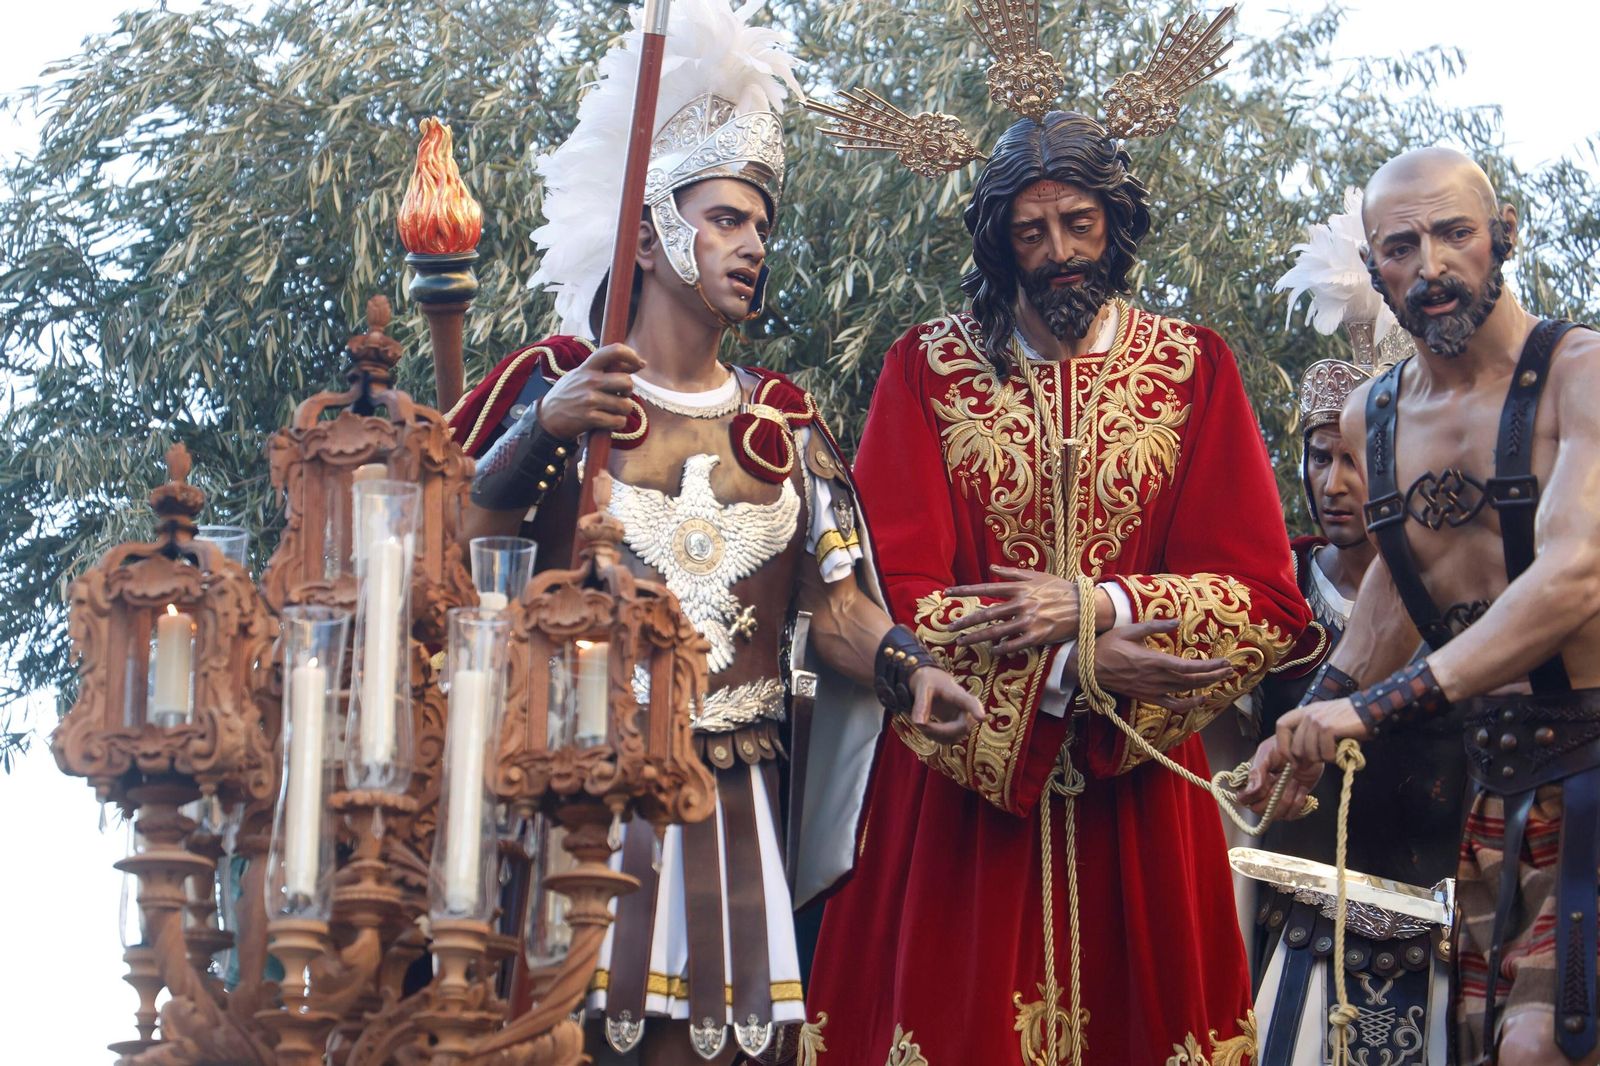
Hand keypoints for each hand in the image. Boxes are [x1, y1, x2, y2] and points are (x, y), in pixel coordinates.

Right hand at [536, 343, 644, 439]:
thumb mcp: (580, 375)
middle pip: (627, 381)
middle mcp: (589, 381)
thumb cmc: (569, 394)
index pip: (613, 351)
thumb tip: (636, 364)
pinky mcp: (590, 418)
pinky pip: (618, 421)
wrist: (547, 417)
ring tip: (613, 411)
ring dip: (623, 410)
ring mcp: (589, 400)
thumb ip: (604, 369)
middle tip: (620, 395)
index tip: (639, 363)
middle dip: (628, 391)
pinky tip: (609, 421)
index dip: (631, 355)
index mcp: (588, 367)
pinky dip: (618, 423)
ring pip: (626, 404)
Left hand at [904, 666, 986, 743]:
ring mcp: (961, 719)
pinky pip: (949, 739)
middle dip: (941, 731)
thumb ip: (920, 704)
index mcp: (957, 693)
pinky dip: (936, 738)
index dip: (976, 710)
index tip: (982, 717)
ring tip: (921, 724)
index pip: (970, 702)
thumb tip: (918, 724)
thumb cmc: (928, 680)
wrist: (931, 681)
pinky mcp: (955, 727)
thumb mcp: (921, 687)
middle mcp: (964, 708)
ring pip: (956, 736)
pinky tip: (925, 728)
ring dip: (937, 736)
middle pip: (963, 726)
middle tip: (920, 725)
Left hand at [945, 566, 1080, 655]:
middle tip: (949, 627)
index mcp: (1019, 588)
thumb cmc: (1059, 588)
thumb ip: (1012, 572)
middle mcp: (1021, 604)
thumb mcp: (1036, 575)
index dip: (964, 591)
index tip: (948, 593)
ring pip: (996, 632)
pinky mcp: (1037, 636)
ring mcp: (1029, 621)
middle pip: (986, 614)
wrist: (1084, 605)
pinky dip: (1002, 648)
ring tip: (962, 642)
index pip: (985, 588)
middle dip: (965, 621)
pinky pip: (1015, 644)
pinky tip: (992, 651)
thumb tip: (992, 567)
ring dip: (976, 638)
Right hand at [1081, 618, 1234, 710]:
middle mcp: (1157, 678)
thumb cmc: (1107, 646)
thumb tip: (1176, 620)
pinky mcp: (1147, 697)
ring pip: (1186, 692)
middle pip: (1193, 680)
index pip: (1190, 667)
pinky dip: (1189, 705)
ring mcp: (1152, 690)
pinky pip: (1172, 705)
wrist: (1087, 668)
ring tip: (1220, 679)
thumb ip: (1154, 626)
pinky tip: (1200, 700)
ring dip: (1206, 686)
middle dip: (1214, 675)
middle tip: (1230, 669)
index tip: (1224, 661)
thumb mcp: (1129, 630)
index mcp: (1155, 661)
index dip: (1210, 666)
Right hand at [1236, 736, 1319, 818]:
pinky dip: (1299, 802)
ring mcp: (1277, 801)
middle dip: (1274, 797)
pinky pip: (1292, 815)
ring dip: (1288, 797)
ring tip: (1294, 781)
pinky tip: (1301, 788)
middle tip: (1282, 780)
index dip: (1252, 797)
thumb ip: (1256, 772)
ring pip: (1277, 814)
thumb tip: (1250, 791)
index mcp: (1251, 781)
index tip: (1264, 787)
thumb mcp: (1267, 754)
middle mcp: (1262, 794)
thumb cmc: (1283, 746)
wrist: (1306, 749)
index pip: (1244, 799)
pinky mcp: (1292, 804)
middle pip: (1260, 810)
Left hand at [1274, 697, 1369, 767]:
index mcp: (1304, 711)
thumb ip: (1309, 736)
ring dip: (1323, 758)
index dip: (1283, 745)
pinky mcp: (1328, 728)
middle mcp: (1308, 714)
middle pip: (1296, 747)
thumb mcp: (1323, 722)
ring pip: (1310, 753)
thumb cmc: (1346, 720)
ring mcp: (1317, 720)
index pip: (1281, 726)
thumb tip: (1298, 760)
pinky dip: (1333, 757)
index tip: (1292, 759)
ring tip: (1333, 752)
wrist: (1367, 709)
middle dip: (1307, 759)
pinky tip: (1340, 751)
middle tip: (1321, 759)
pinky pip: (1325, 753)